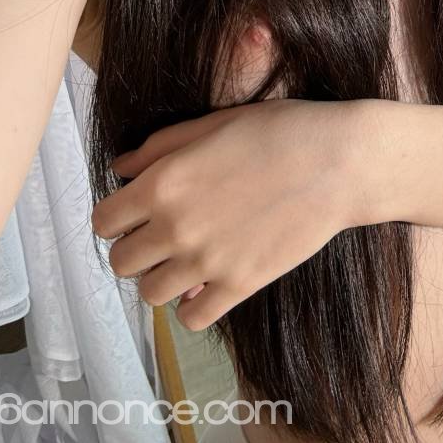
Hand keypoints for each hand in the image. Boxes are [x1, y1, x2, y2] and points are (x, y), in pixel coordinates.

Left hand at [90, 97, 368, 329]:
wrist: (338, 161)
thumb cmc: (279, 131)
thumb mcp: (214, 123)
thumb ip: (160, 147)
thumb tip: (121, 168)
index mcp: (164, 182)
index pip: (103, 221)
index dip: (115, 217)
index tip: (135, 214)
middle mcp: (176, 227)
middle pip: (120, 263)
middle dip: (135, 249)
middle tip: (161, 236)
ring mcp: (207, 261)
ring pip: (150, 294)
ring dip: (161, 278)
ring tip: (186, 259)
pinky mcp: (240, 285)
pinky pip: (191, 319)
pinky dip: (193, 306)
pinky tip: (208, 283)